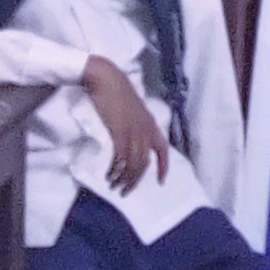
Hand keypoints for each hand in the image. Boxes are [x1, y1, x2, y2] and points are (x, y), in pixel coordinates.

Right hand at [82, 56, 171, 191]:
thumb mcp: (133, 109)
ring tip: (113, 185)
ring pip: (133, 163)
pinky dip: (115, 169)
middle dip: (135, 180)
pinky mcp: (119, 131)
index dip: (164, 166)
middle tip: (124, 191)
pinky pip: (120, 157)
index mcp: (150, 123)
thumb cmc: (116, 91)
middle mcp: (145, 129)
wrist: (105, 78)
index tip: (161, 181)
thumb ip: (137, 123)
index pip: (163, 149)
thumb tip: (134, 138)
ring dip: (123, 178)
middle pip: (145, 162)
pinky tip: (109, 174)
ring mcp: (133, 130)